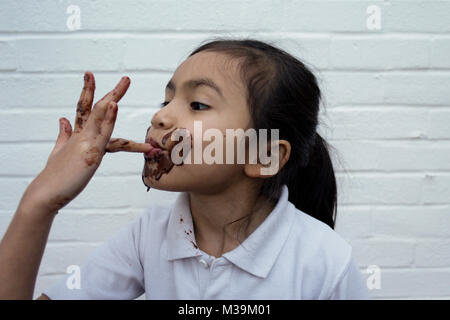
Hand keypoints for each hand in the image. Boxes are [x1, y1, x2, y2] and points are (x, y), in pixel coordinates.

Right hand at [20, 72, 149, 214]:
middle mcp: (82, 134)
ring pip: (100, 115)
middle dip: (111, 92)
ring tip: (125, 82)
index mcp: (76, 134)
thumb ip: (63, 135)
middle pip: (96, 107)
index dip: (87, 91)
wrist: (46, 193)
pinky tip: (114, 106)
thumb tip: (62, 120)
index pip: (84, 108)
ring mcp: (86, 141)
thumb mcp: (60, 152)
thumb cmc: (56, 176)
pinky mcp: (91, 152)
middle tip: (126, 78)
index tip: (89, 75)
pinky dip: (109, 118)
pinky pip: (104, 132)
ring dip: (114, 98)